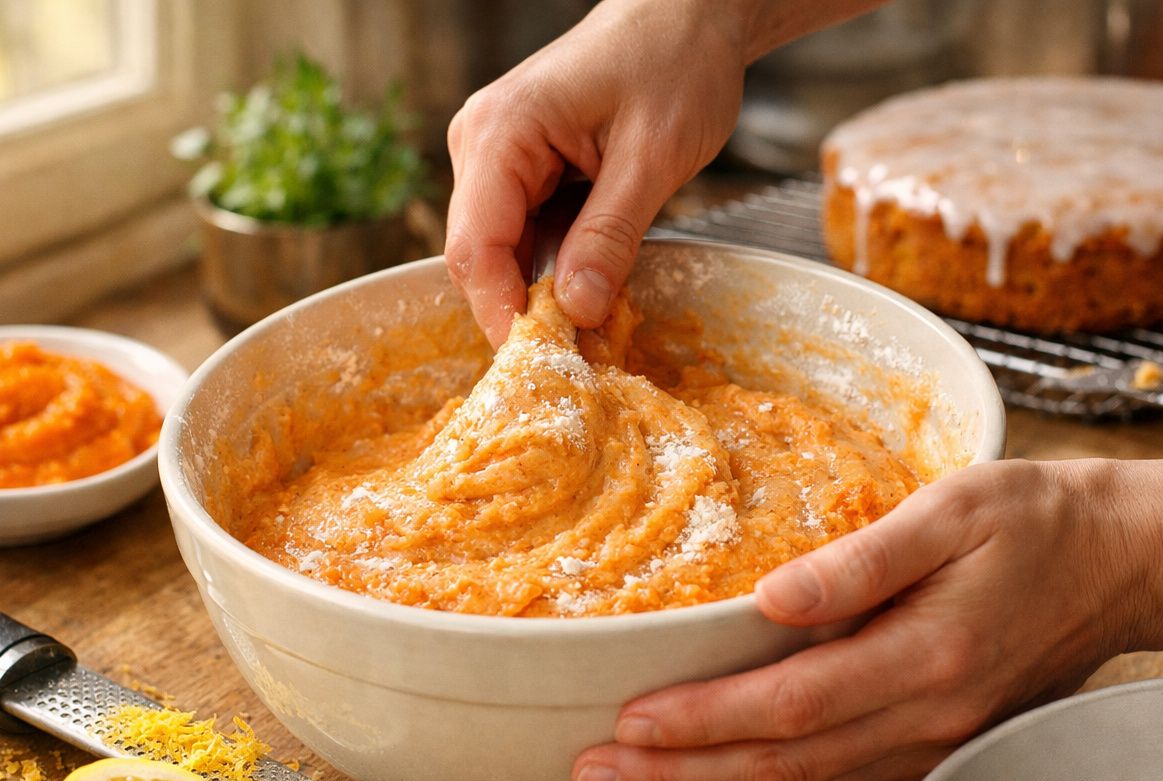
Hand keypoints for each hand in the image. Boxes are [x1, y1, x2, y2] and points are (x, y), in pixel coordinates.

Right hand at [445, 0, 748, 344]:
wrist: (687, 14)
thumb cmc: (674, 62)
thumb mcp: (652, 157)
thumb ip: (611, 235)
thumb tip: (578, 311)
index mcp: (500, 132)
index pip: (476, 247)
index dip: (502, 313)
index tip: (541, 365)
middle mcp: (480, 144)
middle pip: (477, 257)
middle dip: (520, 311)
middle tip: (576, 360)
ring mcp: (495, 157)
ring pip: (500, 252)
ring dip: (541, 294)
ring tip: (594, 327)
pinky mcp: (520, 170)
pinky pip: (524, 235)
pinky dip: (554, 268)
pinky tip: (593, 286)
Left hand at [571, 459, 1150, 780]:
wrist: (1122, 565)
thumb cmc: (1037, 522)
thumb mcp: (957, 507)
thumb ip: (864, 557)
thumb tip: (773, 596)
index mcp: (928, 656)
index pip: (790, 707)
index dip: (702, 721)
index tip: (628, 722)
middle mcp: (925, 718)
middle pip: (779, 773)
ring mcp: (926, 745)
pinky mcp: (923, 747)